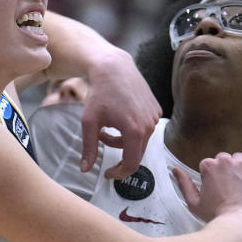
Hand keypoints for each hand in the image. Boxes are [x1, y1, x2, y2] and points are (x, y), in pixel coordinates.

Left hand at [80, 46, 160, 178]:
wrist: (114, 68)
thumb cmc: (99, 93)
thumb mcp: (89, 122)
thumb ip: (89, 148)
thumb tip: (85, 170)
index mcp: (134, 131)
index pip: (131, 164)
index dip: (119, 173)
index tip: (108, 174)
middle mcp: (149, 125)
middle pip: (136, 154)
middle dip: (119, 155)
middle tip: (103, 147)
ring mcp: (155, 117)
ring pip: (140, 141)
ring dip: (123, 140)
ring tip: (107, 127)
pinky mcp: (156, 110)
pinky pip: (145, 129)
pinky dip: (132, 130)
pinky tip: (119, 117)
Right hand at [173, 152, 241, 223]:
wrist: (239, 222)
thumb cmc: (216, 215)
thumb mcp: (194, 202)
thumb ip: (184, 183)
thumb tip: (176, 170)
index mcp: (209, 166)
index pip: (208, 164)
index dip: (211, 177)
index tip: (215, 188)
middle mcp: (225, 161)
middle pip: (224, 160)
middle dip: (225, 170)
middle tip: (227, 188)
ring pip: (239, 160)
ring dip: (238, 169)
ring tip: (239, 187)